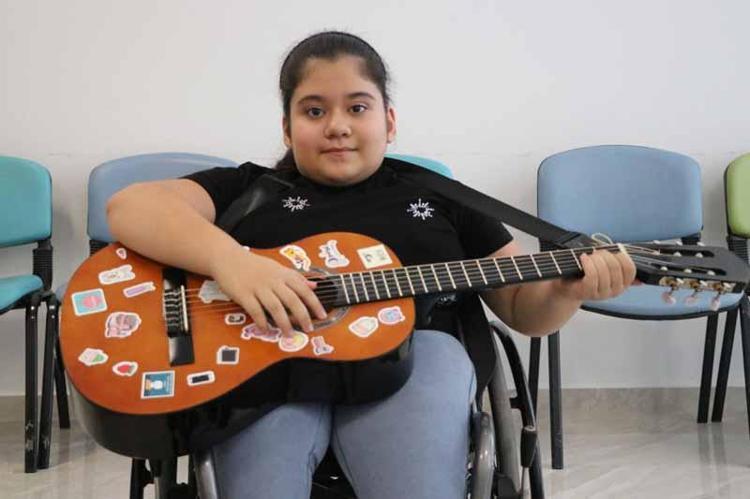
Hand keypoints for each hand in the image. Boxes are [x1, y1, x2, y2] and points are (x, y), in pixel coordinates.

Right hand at [209, 246, 326, 335]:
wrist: (228, 258)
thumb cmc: (254, 265)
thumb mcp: (278, 267)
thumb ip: (296, 277)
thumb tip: (314, 285)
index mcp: (283, 274)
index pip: (304, 289)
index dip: (314, 303)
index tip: (322, 315)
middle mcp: (273, 281)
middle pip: (292, 300)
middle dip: (302, 316)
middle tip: (309, 329)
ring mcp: (258, 287)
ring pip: (275, 307)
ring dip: (284, 322)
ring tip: (290, 334)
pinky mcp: (243, 294)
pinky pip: (255, 310)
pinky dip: (262, 321)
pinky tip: (266, 329)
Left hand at [556, 247, 638, 301]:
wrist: (567, 288)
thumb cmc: (586, 275)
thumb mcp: (606, 273)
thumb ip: (621, 273)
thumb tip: (641, 281)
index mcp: (622, 284)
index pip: (630, 269)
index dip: (621, 256)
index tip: (611, 252)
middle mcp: (614, 291)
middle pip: (616, 266)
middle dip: (605, 255)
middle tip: (596, 253)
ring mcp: (601, 293)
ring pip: (604, 270)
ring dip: (595, 258)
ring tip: (588, 256)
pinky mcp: (588, 292)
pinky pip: (592, 275)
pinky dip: (588, 263)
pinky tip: (583, 258)